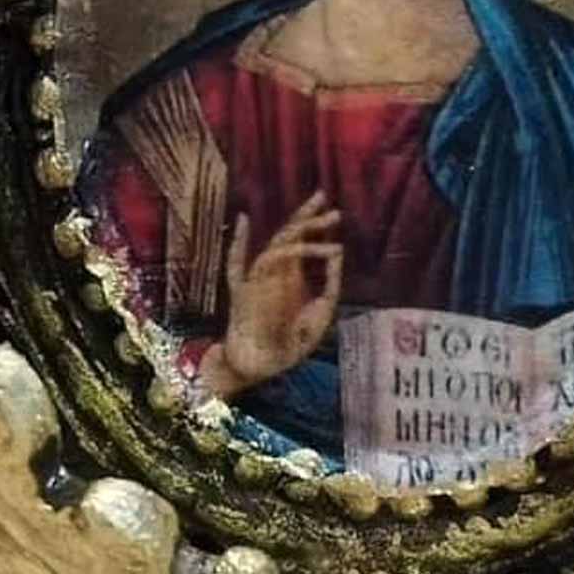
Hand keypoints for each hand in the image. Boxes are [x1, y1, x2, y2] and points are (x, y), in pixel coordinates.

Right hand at [200, 191, 344, 398]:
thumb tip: (338, 251)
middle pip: (290, 236)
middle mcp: (274, 272)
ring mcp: (257, 279)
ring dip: (298, 235)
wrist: (262, 368)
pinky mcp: (241, 292)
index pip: (302, 242)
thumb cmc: (289, 344)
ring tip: (322, 225)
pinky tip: (244, 221)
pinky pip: (235, 265)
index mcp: (291, 276)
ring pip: (275, 247)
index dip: (316, 226)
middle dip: (309, 219)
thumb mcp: (320, 313)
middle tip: (331, 205)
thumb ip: (330, 285)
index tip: (335, 214)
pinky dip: (237, 242)